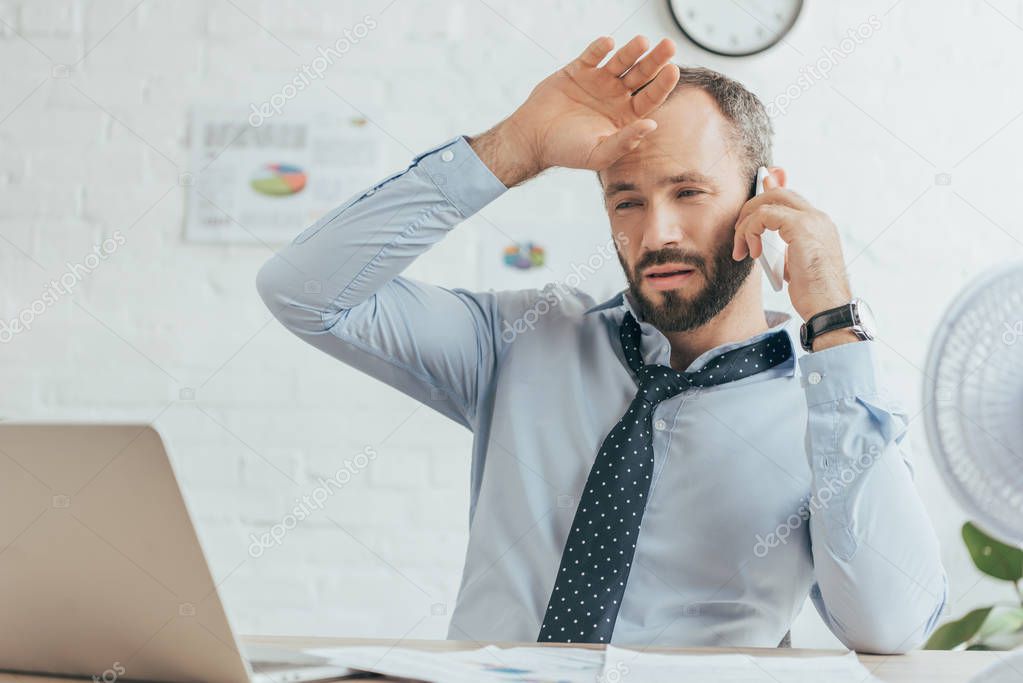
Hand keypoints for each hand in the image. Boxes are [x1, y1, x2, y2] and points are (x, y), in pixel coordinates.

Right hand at [470, 35, 679, 185]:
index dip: (662, 84)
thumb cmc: (566, 151)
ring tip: (642, 42)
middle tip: (669, 45)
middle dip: (655, 60)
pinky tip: (609, 43)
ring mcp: (597, 81)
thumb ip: (625, 142)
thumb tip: (652, 125)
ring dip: (632, 51)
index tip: (672, 70)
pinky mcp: (578, 70)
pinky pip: (592, 55)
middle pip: (641, 75)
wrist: (532, 138)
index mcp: (624, 116)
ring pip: (620, 61)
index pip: (650, 98)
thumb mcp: (598, 154)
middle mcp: (615, 96)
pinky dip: (600, 48)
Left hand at [732, 171, 852, 323]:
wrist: (828, 307)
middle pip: (778, 192)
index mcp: (819, 225)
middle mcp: (818, 218)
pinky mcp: (801, 227)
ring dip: (747, 224)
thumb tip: (762, 239)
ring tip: (741, 249)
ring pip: (769, 201)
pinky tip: (752, 253)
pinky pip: (765, 215)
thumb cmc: (812, 293)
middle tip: (738, 233)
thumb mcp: (792, 265)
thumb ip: (780, 246)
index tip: (748, 208)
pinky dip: (751, 231)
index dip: (767, 195)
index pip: (790, 198)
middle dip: (751, 207)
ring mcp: (812, 220)